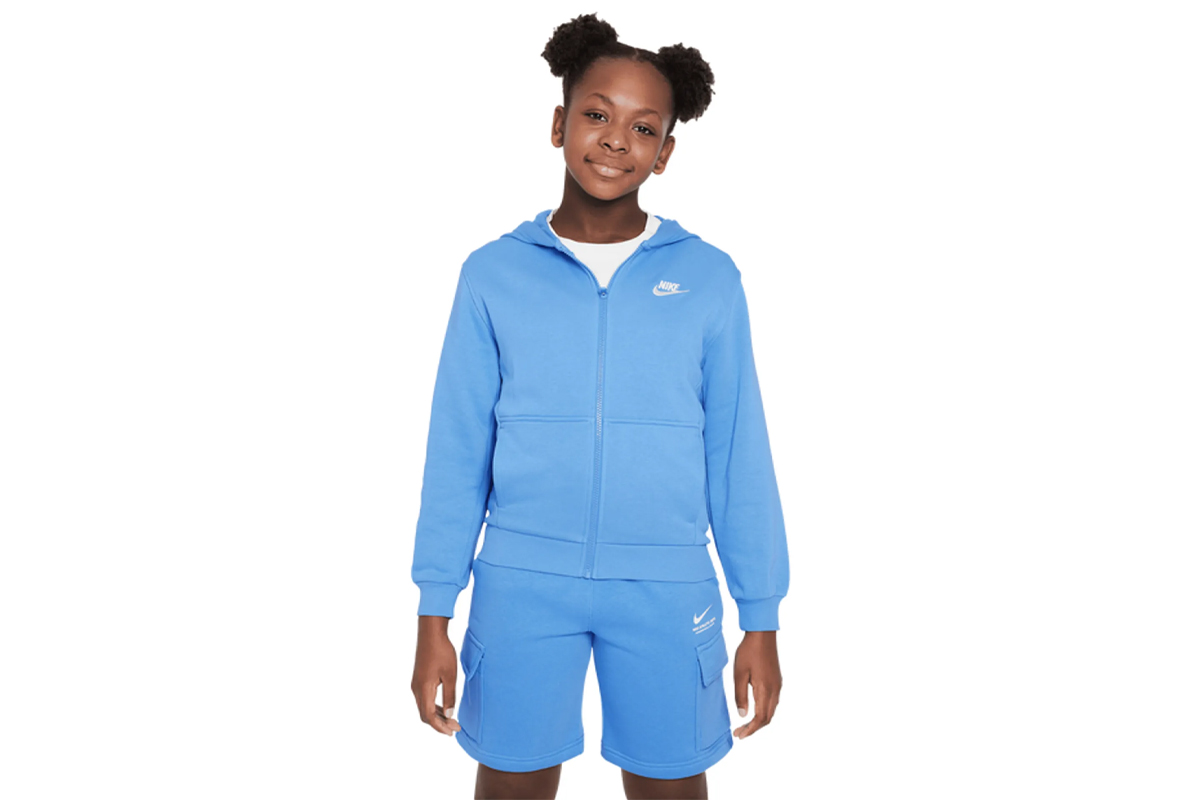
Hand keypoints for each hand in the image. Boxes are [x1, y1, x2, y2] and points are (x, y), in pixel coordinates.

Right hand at [411, 615, 461, 735]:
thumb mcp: (450, 675)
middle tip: (455, 728)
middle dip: (439, 724)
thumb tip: (450, 715)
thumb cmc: (442, 652)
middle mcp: (416, 688)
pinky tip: (445, 708)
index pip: (429, 716)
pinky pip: (424, 699)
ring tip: (452, 721)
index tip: (452, 732)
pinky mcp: (418, 680)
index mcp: (424, 688)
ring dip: (437, 716)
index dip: (440, 726)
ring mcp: (416, 684)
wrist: (430, 634)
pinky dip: (434, 707)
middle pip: (425, 715)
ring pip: (424, 708)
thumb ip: (450, 696)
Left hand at [732, 630, 780, 738]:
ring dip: (759, 720)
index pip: (760, 718)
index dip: (750, 730)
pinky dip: (764, 711)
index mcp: (766, 689)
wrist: (762, 634)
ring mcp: (777, 685)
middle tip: (739, 733)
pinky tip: (754, 710)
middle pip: (768, 717)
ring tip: (745, 725)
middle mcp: (775, 690)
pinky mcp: (777, 680)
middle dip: (754, 728)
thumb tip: (743, 715)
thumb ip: (740, 696)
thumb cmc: (748, 652)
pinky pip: (772, 702)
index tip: (739, 735)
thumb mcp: (739, 674)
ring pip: (771, 710)